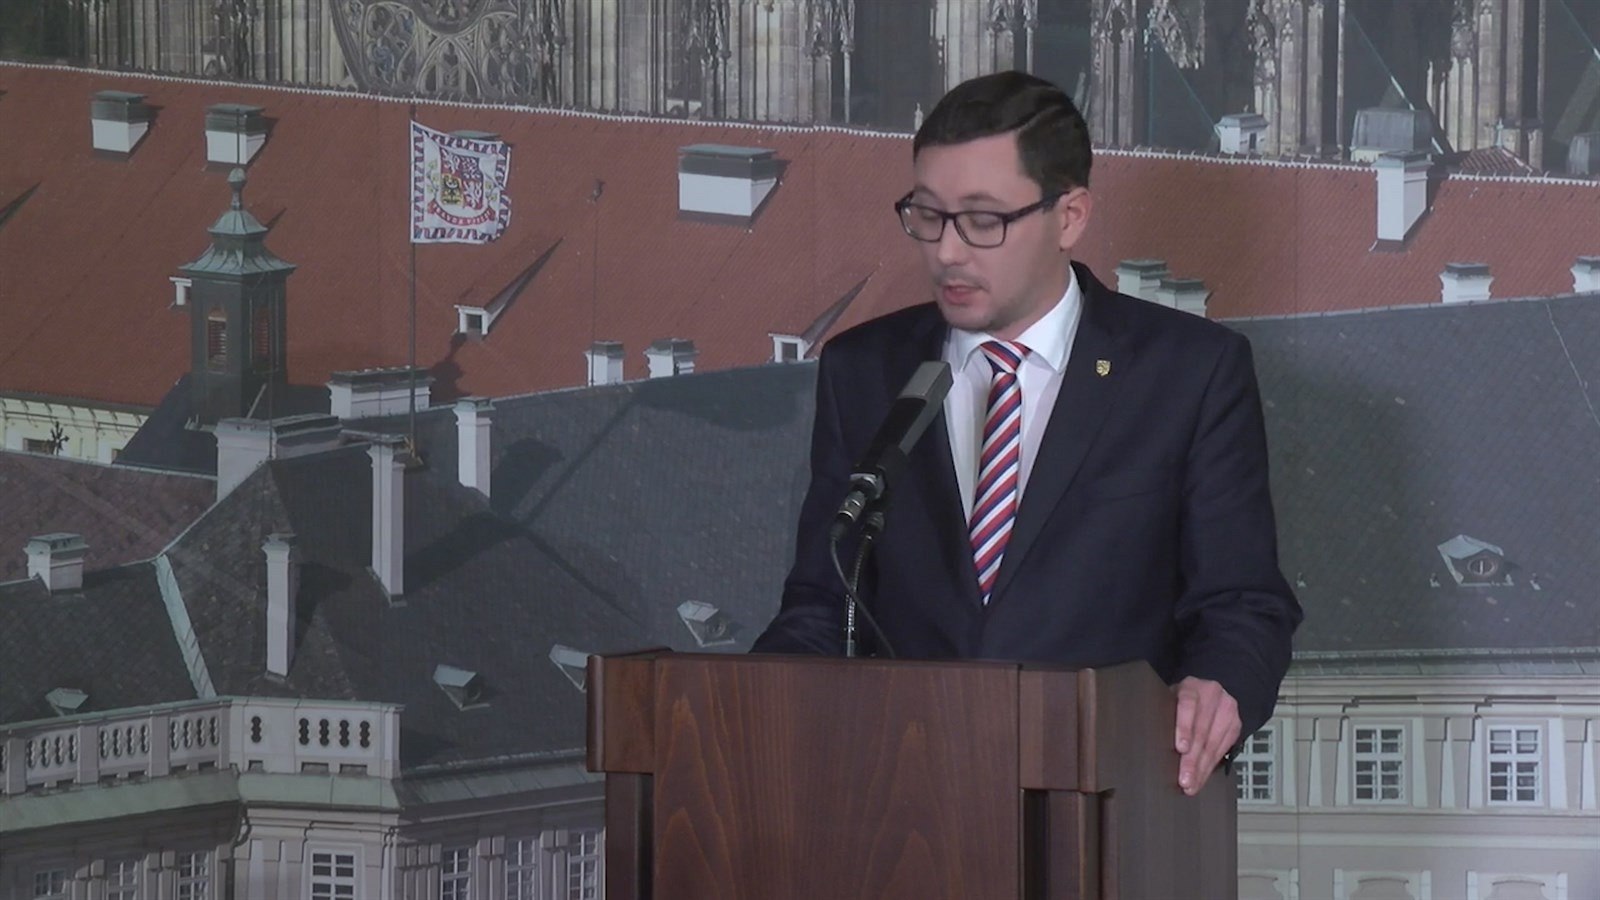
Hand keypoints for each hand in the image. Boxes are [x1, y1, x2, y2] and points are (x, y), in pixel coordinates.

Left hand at [1172, 676, 1239, 796]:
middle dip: (1191, 760)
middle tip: (1183, 779)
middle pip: (1201, 732)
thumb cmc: (1182, 700)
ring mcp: (1226, 710)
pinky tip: (1201, 778)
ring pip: (1213, 745)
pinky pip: (1222, 751)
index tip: (1181, 748)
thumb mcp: (1171, 699)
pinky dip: (1209, 768)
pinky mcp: (1235, 725)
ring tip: (1191, 785)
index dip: (1184, 728)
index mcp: (1191, 687)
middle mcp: (1211, 695)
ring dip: (1201, 769)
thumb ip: (1166, 715)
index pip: (1188, 706)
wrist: (1211, 691)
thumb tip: (1152, 744)